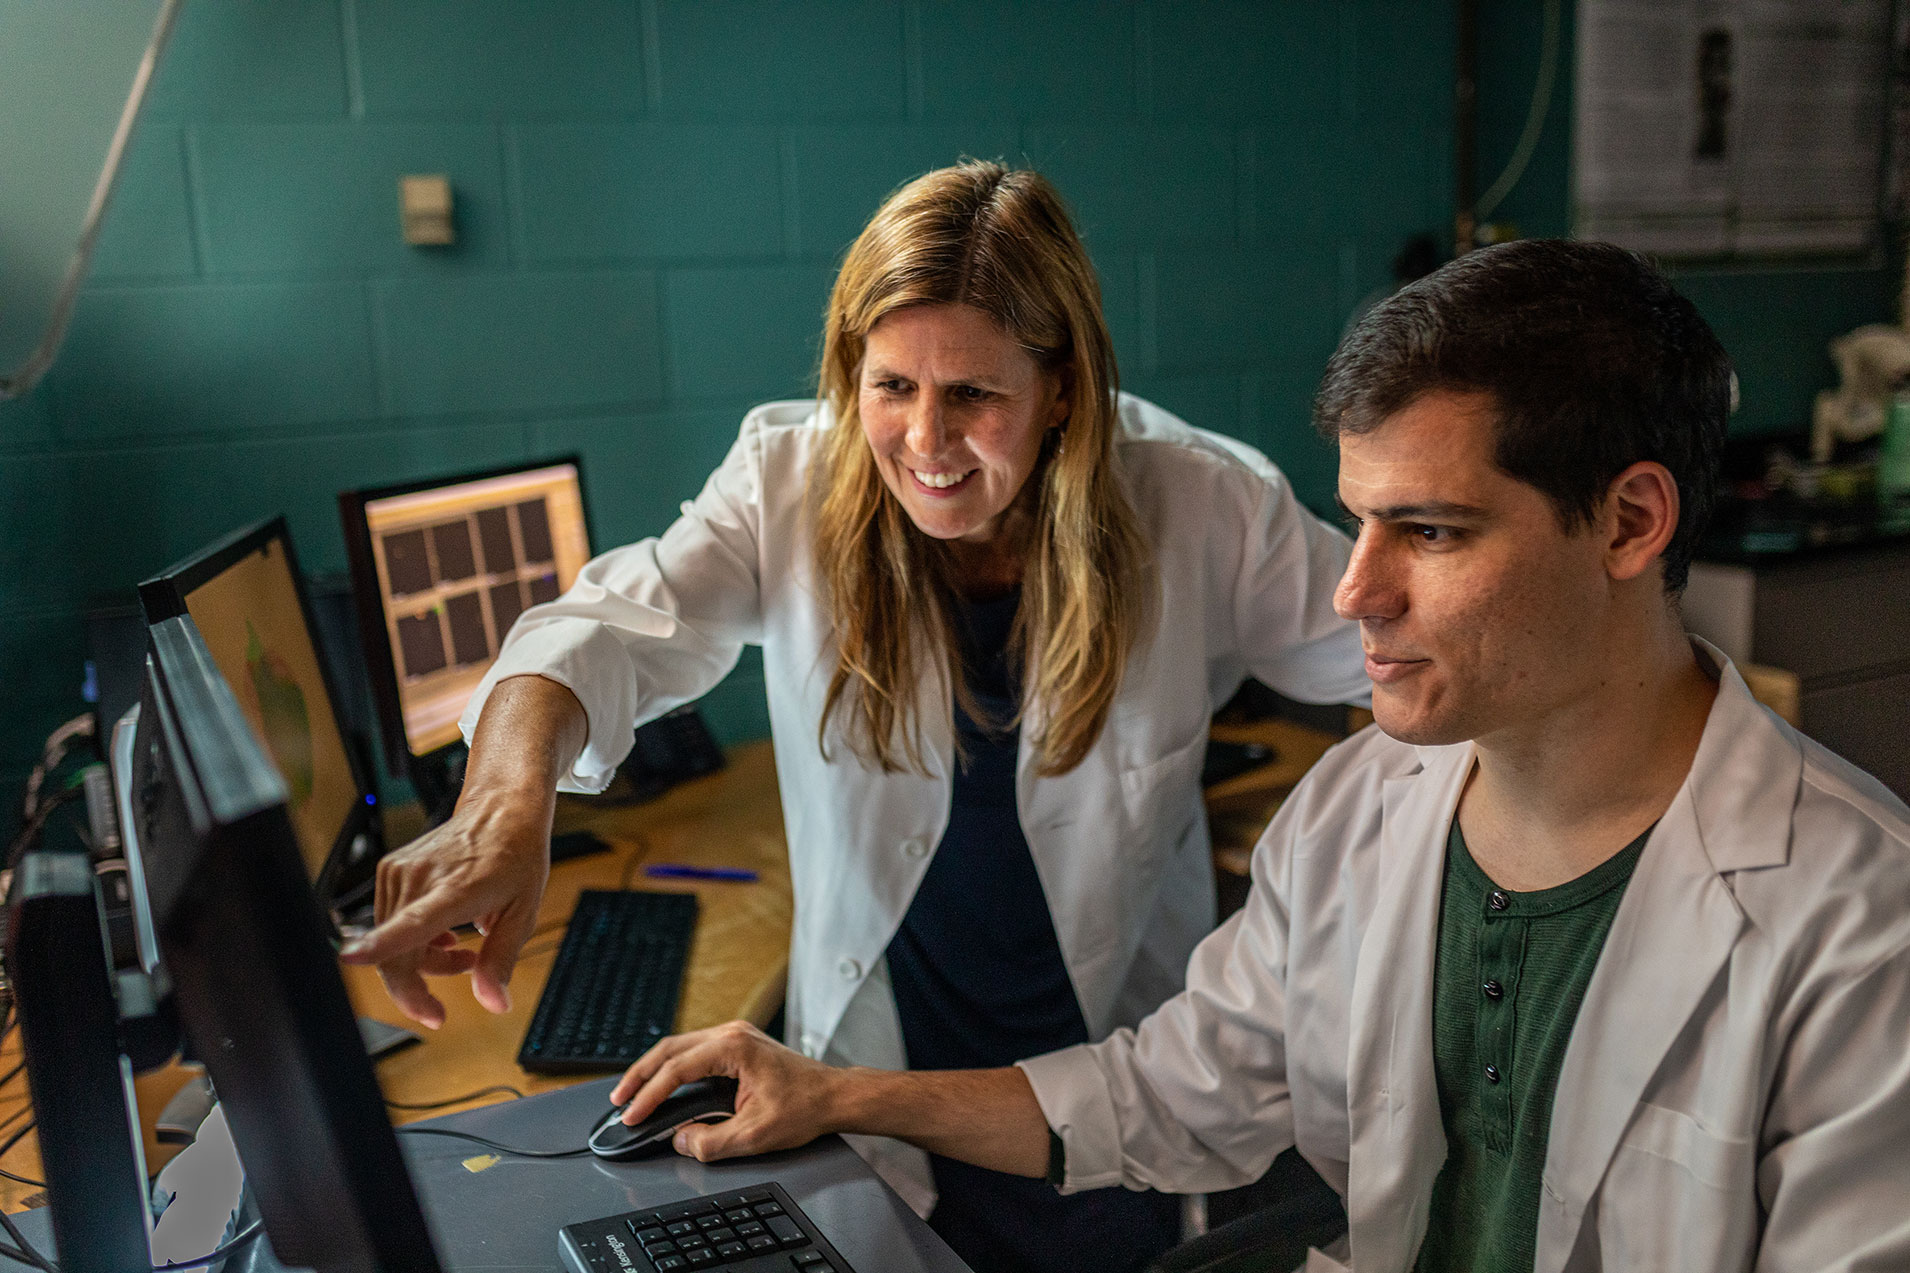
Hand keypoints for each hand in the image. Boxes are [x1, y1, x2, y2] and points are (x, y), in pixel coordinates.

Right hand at [337, 786, 550, 1027]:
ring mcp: (401, 872)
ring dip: (422, 963)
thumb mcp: (523, 913)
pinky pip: (391, 924)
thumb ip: (500, 960)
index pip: (413, 920)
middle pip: (394, 953)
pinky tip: (443, 937)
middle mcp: (421, 878)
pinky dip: (413, 941)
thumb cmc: (515, 857)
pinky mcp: (391, 870)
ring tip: (463, 957)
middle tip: (437, 1010)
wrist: (502, 811)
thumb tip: (493, 1002)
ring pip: (391, 944)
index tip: (353, 958)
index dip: (381, 944)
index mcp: (456, 889)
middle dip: (413, 991)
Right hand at [609, 1021, 844, 1161]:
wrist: (834, 1096)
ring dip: (654, 1070)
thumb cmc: (804, 1108)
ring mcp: (735, 1035)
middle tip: (619, 1101)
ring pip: (680, 1046)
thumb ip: (710, 1141)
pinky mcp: (737, 1045)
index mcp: (734, 1047)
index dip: (649, 1095)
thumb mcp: (754, 1135)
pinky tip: (662, 1084)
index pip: (677, 1069)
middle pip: (670, 1049)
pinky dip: (672, 1068)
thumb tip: (680, 1139)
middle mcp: (732, 1033)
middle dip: (640, 1076)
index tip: (632, 1115)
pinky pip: (694, 1051)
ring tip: (632, 1094)